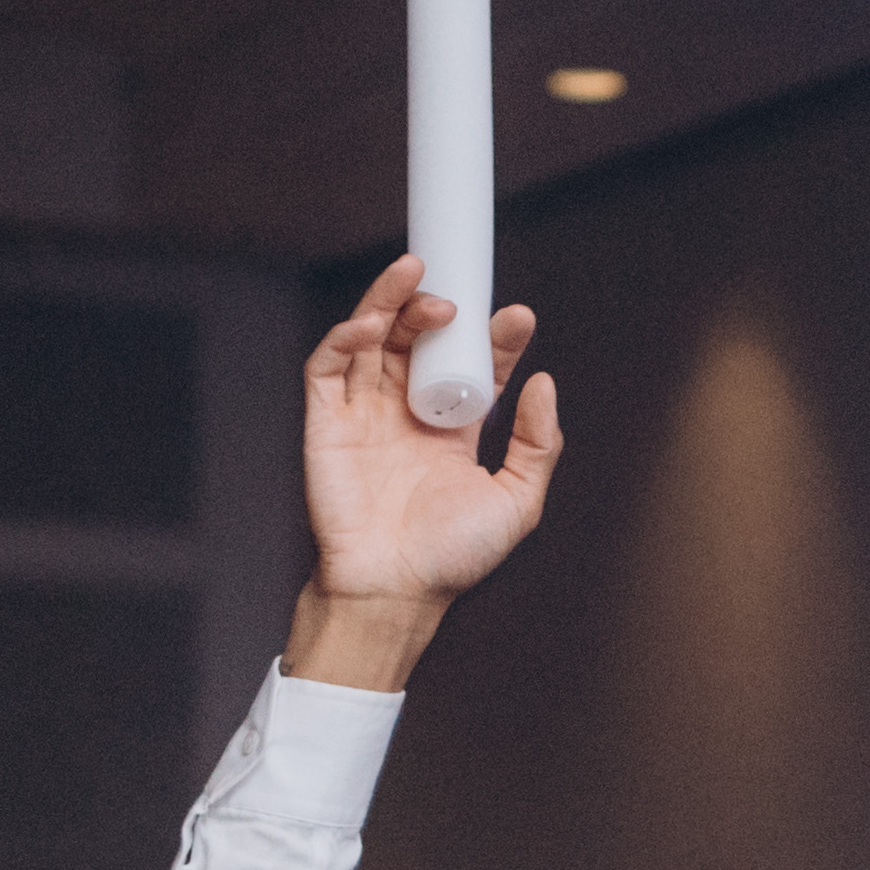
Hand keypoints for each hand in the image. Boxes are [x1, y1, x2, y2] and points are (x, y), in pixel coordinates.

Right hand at [291, 254, 558, 686]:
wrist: (394, 591)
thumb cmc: (452, 558)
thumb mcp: (517, 502)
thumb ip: (539, 444)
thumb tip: (544, 382)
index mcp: (452, 430)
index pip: (471, 364)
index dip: (491, 336)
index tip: (517, 318)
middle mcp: (406, 413)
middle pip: (416, 339)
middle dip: (434, 307)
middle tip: (456, 298)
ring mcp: (364, 413)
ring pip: (370, 337)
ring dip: (390, 301)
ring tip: (417, 278)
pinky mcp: (325, 422)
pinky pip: (329, 365)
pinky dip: (346, 335)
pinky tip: (372, 323)